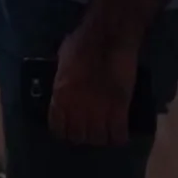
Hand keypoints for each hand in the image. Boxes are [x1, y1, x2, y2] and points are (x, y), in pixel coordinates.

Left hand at [48, 26, 138, 144]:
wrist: (106, 38)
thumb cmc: (80, 43)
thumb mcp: (61, 62)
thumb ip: (61, 79)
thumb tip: (62, 87)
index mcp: (60, 94)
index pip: (57, 126)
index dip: (62, 130)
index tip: (67, 128)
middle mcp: (77, 107)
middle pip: (78, 136)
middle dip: (81, 135)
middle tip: (86, 129)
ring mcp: (99, 111)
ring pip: (98, 139)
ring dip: (100, 137)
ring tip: (103, 130)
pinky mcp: (120, 110)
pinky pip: (118, 135)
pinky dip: (118, 137)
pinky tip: (118, 131)